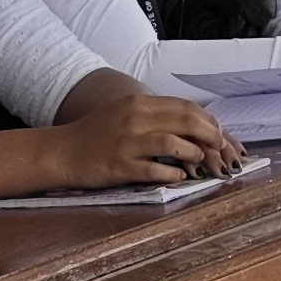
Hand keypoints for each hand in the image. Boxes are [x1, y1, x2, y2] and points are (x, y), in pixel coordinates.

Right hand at [52, 92, 245, 187]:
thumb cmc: (95, 133)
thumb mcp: (124, 113)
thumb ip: (154, 114)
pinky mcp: (121, 167)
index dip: (207, 119)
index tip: (218, 131)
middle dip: (210, 135)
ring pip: (175, 144)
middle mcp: (135, 119)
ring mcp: (128, 143)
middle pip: (185, 121)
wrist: (61, 151)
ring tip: (201, 161)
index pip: (184, 106)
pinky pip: (156, 170)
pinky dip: (174, 174)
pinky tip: (181, 176)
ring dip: (195, 154)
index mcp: (138, 104)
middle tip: (219, 147)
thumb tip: (188, 123)